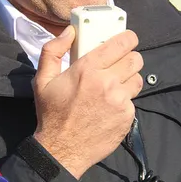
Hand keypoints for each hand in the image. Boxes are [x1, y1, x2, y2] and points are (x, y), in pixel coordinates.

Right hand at [33, 26, 143, 178]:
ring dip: (129, 79)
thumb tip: (70, 31)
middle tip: (121, 63)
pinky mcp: (127, 117)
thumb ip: (53, 50)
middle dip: (130, 57)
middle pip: (135, 59)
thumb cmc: (52, 114)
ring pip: (137, 79)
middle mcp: (107, 82)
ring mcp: (119, 100)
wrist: (62, 150)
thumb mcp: (42, 80)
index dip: (128, 38)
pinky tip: (110, 107)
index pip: (120, 43)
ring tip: (115, 85)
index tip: (127, 39)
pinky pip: (133, 101)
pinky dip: (125, 101)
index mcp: (87, 69)